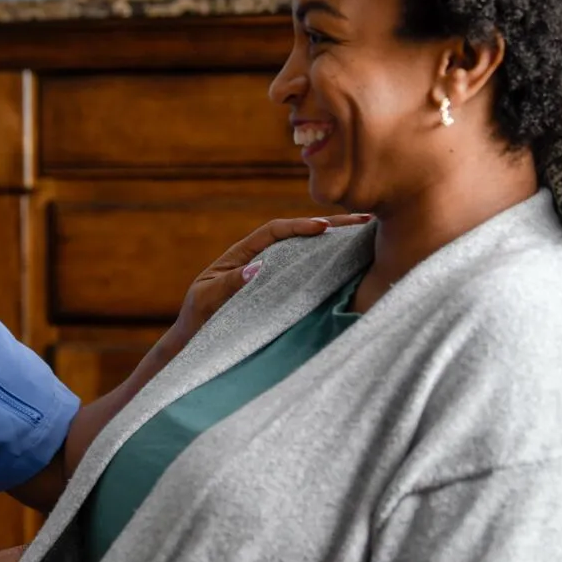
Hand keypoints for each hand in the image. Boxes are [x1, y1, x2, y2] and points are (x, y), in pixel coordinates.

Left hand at [175, 214, 370, 336]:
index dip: (299, 226)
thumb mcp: (208, 299)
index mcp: (242, 255)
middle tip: (363, 220)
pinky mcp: (281, 294)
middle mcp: (260, 261)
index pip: (274, 232)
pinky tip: (353, 265)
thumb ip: (230, 283)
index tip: (323, 228)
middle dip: (330, 226)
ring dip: (335, 244)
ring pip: (306, 254)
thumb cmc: (198, 319)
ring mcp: (273, 276)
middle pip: (298, 237)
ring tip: (366, 235)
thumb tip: (259, 267)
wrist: (195, 341)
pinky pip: (306, 277)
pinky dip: (328, 268)